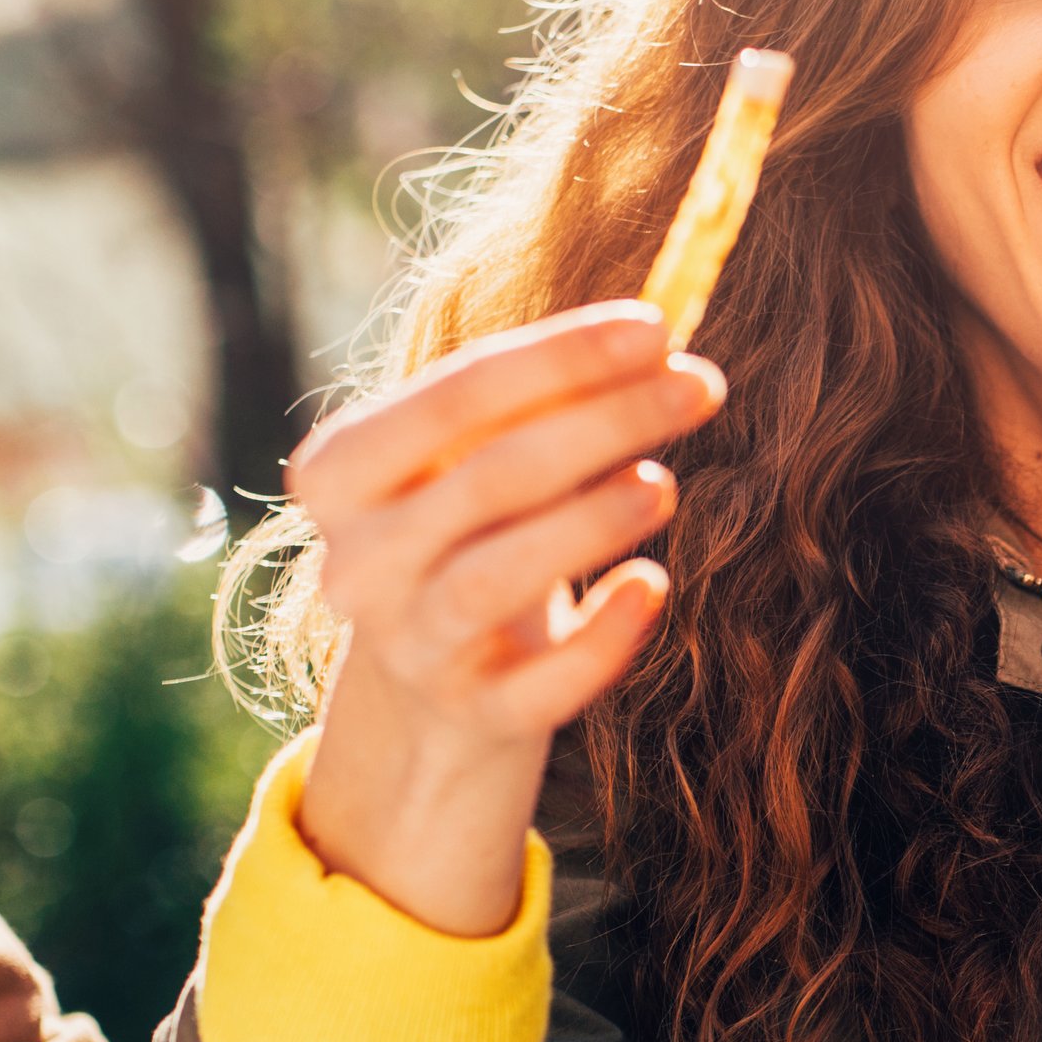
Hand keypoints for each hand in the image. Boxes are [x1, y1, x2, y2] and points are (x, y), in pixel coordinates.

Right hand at [286, 303, 721, 935]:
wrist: (436, 672)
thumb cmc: (473, 525)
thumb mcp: (473, 455)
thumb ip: (540, 397)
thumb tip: (655, 337)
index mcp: (339, 472)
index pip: (453, 396)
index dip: (560, 357)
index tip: (656, 328)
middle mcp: (359, 563)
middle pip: (488, 479)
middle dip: (606, 423)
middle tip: (702, 385)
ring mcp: (410, 647)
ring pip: (494, 581)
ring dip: (589, 524)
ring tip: (665, 482)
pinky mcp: (475, 714)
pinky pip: (542, 686)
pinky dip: (603, 639)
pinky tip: (650, 586)